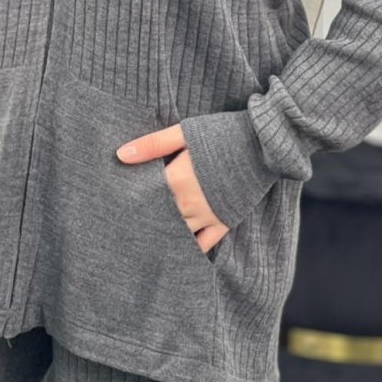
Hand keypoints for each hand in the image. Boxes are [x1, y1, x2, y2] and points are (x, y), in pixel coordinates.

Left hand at [116, 124, 230, 254]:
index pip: (145, 196)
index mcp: (177, 180)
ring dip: (164, 233)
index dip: (132, 197)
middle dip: (145, 217)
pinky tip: (178, 250)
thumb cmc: (221, 133)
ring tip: (148, 236)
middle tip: (128, 222)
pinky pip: (205, 243)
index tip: (119, 200)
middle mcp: (190, 203)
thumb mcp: (184, 131)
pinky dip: (191, 247)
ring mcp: (208, 215)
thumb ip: (152, 144)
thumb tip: (121, 154)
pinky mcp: (225, 221)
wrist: (262, 144)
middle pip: (159, 217)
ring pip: (178, 232)